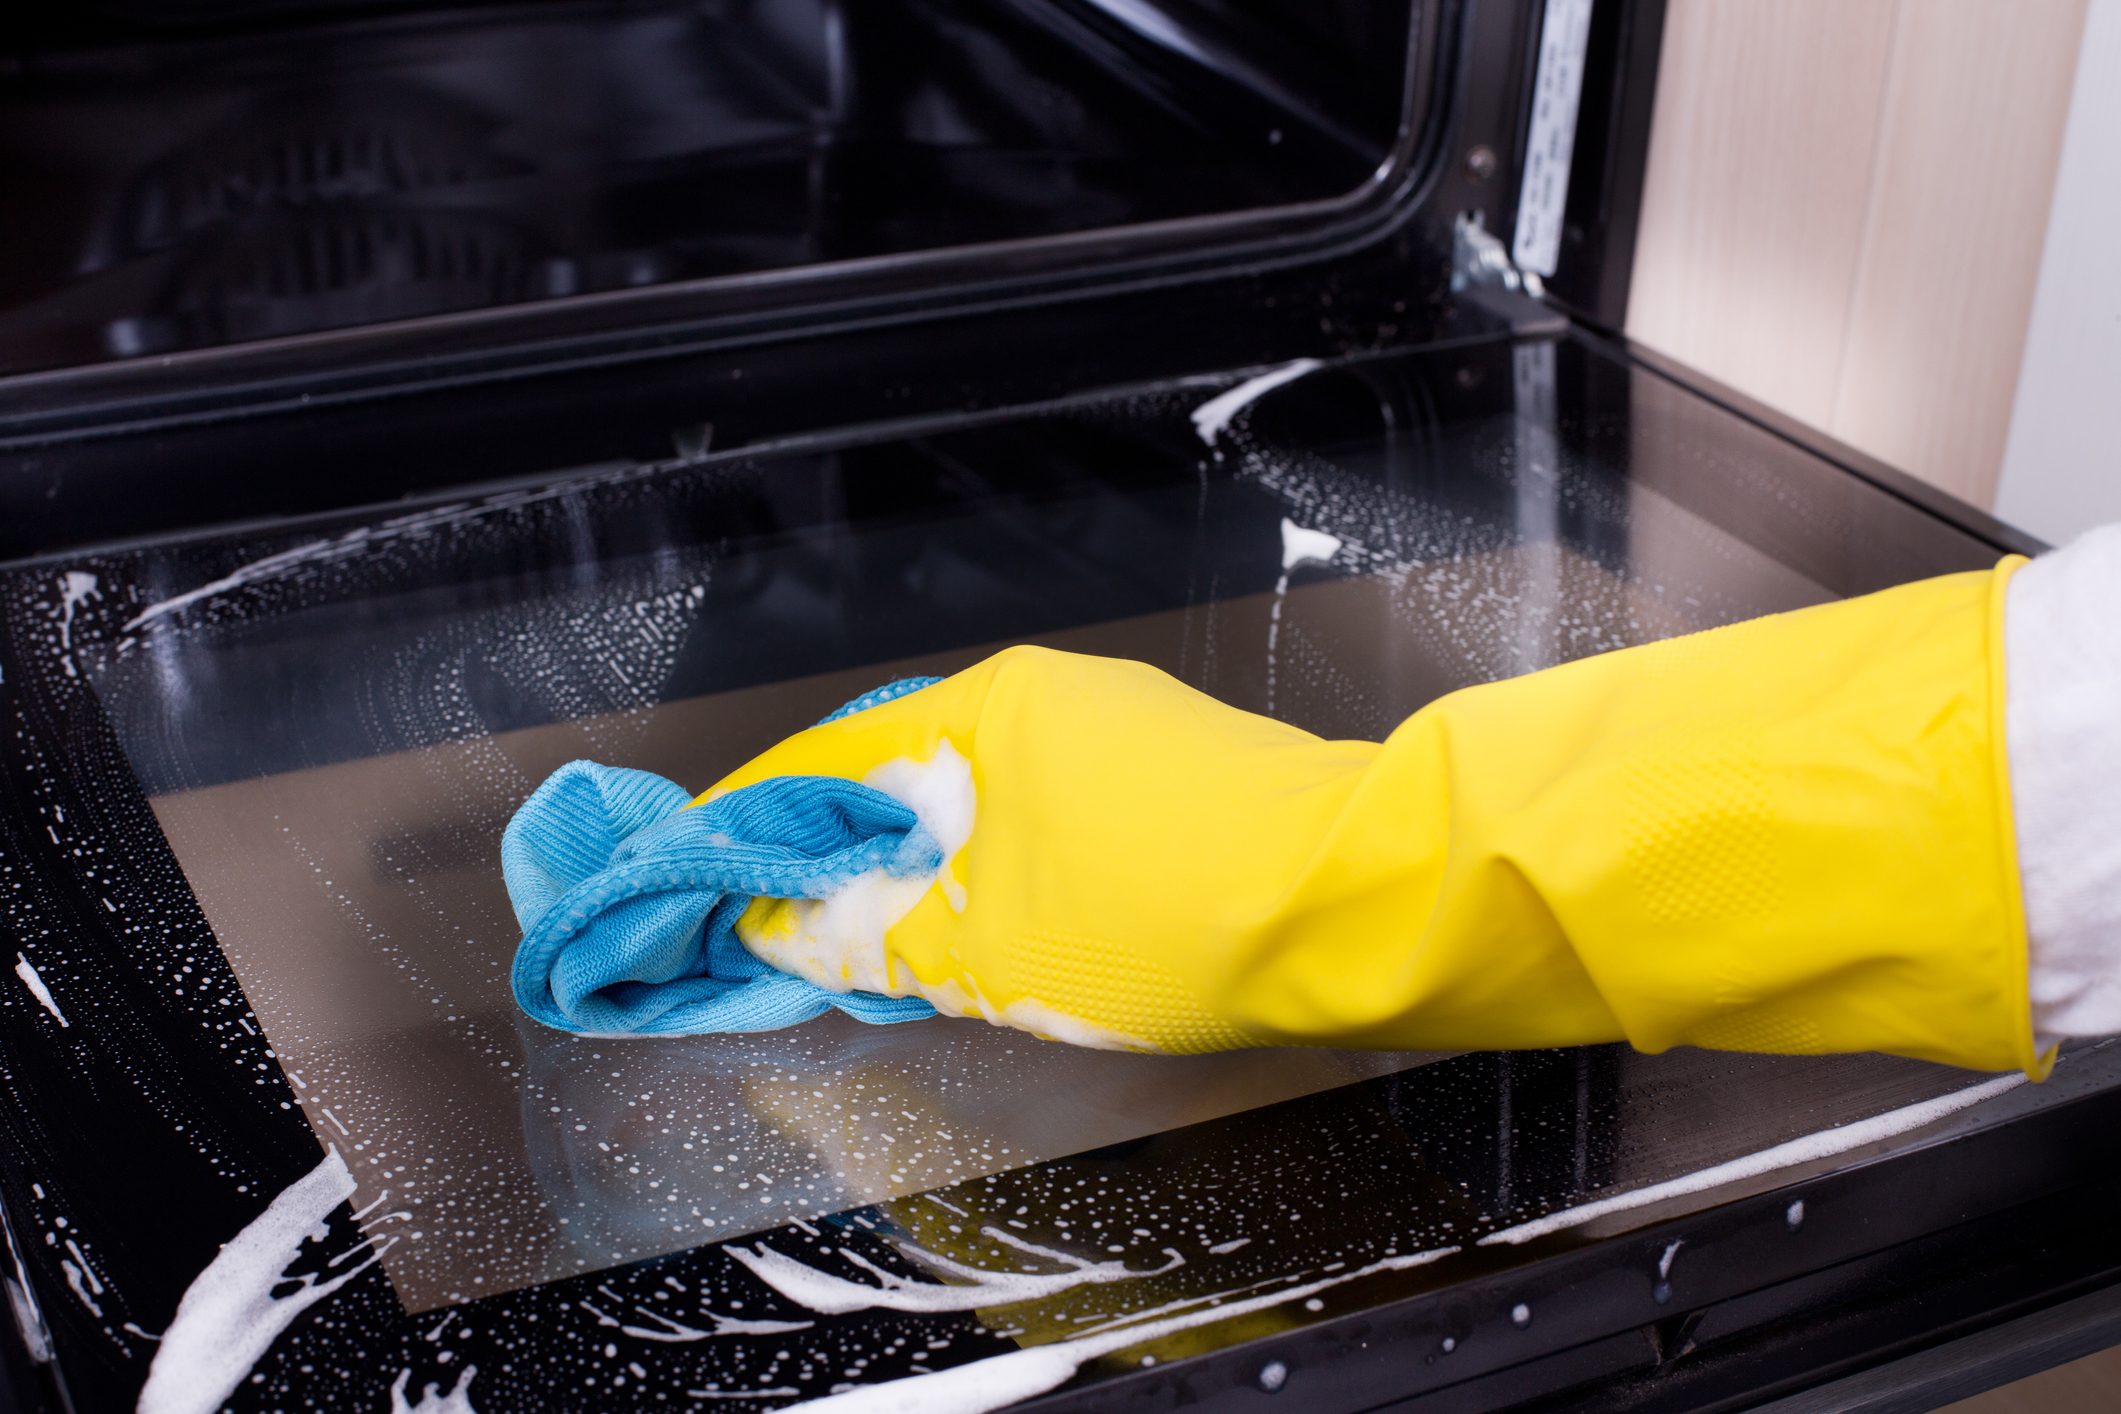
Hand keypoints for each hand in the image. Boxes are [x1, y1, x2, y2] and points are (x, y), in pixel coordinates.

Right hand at [710, 646, 1375, 1052]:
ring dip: (927, 871)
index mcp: (990, 706)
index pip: (829, 758)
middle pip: (905, 773)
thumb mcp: (988, 950)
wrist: (1359, 907)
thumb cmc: (1170, 917)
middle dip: (841, 857)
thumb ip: (869, 936)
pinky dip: (1004, 871)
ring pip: (983, 801)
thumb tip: (784, 926)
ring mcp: (1123, 730)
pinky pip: (1050, 816)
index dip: (755, 826)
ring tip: (888, 951)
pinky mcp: (1178, 775)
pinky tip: (1001, 932)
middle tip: (787, 934)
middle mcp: (1054, 697)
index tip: (700, 874)